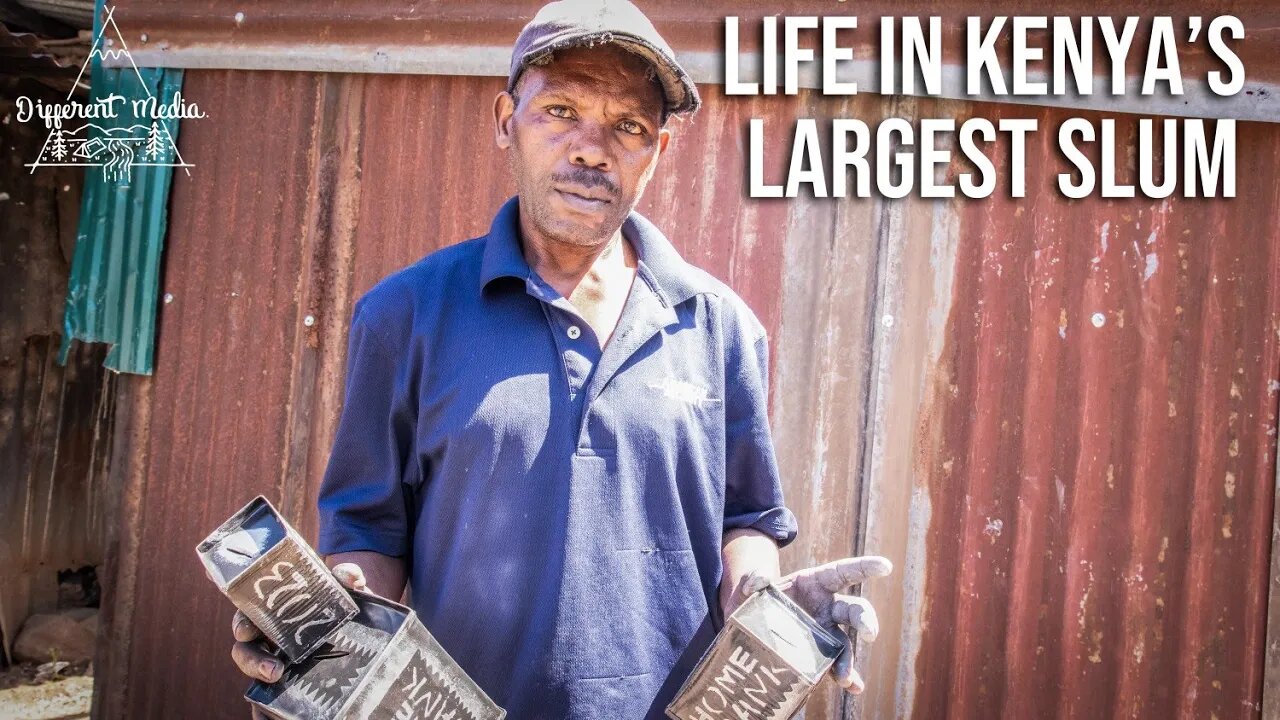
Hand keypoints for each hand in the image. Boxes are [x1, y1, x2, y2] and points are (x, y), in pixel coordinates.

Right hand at [228, 563, 369, 684]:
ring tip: (274, 672)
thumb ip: (348, 579)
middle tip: (248, 631)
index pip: (244, 590)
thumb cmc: (342, 610)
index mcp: (274, 600)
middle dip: (241, 626)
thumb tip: (350, 575)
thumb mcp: (346, 592)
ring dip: (254, 663)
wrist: (356, 641)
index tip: (207, 570)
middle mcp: (265, 625)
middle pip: (242, 625)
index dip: (223, 578)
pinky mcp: (278, 675)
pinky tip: (272, 697)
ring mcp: (271, 650)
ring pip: (247, 656)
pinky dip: (265, 688)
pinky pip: (263, 683)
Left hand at [735, 556, 892, 694]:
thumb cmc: (754, 600)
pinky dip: (846, 677)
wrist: (747, 625)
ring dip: (849, 659)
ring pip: (845, 643)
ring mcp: (824, 632)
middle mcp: (826, 607)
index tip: (885, 567)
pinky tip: (853, 688)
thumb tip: (758, 579)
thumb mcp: (749, 586)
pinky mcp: (817, 654)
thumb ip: (752, 580)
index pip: (843, 572)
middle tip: (870, 634)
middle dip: (865, 620)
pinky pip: (835, 666)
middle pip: (853, 611)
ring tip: (846, 677)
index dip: (864, 567)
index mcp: (815, 583)